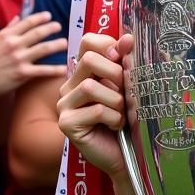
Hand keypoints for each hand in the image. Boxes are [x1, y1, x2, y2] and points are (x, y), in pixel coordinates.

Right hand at [0, 11, 66, 95]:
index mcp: (7, 35)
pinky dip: (55, 69)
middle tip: (59, 26)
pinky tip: (64, 69)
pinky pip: (43, 70)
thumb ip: (8, 29)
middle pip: (38, 33)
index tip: (49, 16)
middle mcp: (14, 44)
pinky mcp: (23, 73)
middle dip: (51, 28)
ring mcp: (19, 58)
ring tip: (65, 43)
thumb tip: (18, 17)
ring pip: (43, 49)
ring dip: (57, 45)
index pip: (27, 22)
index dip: (40, 18)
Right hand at [57, 32, 132, 178]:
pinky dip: (113, 118)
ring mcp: (64, 105)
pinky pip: (95, 110)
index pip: (89, 42)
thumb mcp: (130, 88)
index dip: (110, 47)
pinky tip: (115, 127)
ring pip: (91, 86)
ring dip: (117, 102)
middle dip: (117, 76)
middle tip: (126, 95)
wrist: (128, 156)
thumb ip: (126, 63)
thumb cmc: (130, 120)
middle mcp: (69, 86)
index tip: (125, 62)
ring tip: (122, 115)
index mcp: (84, 73)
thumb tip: (129, 38)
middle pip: (90, 60)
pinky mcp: (66, 124)